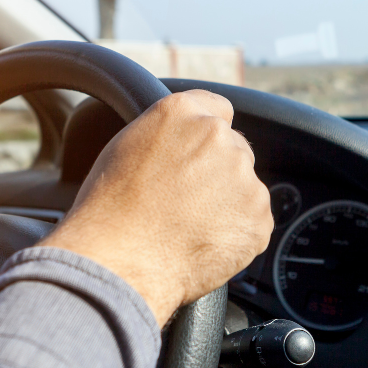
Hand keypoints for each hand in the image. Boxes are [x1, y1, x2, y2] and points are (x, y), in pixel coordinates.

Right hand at [42, 91, 272, 325]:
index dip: (207, 137)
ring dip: (228, 204)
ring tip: (189, 228)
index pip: (218, 108)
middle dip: (217, 173)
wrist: (118, 259)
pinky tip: (204, 244)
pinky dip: (236, 234)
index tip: (199, 156)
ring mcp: (243, 177)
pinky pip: (253, 222)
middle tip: (186, 202)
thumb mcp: (126, 146)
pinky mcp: (258, 217)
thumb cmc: (109, 208)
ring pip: (245, 188)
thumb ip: (168, 134)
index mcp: (183, 112)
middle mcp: (219, 137)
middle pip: (234, 150)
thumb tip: (186, 143)